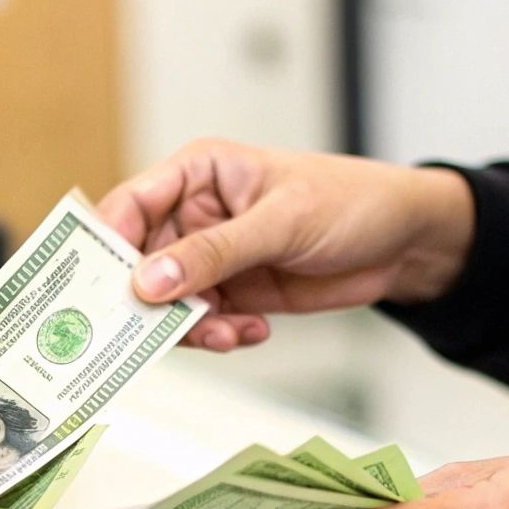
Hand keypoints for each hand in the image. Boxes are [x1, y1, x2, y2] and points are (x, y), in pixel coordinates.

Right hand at [98, 138, 475, 349]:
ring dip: (189, 326)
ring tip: (227, 332)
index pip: (128, 205)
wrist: (404, 242)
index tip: (104, 286)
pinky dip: (220, 335)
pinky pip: (203, 324)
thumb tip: (149, 280)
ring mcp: (211, 258)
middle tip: (152, 332)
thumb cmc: (350, 201)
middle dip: (147, 301)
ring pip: (167, 302)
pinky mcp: (232, 292)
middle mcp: (193, 215)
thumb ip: (214, 252)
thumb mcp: (281, 221)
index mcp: (196, 173)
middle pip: (138, 263)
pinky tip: (252, 330)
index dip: (107, 245)